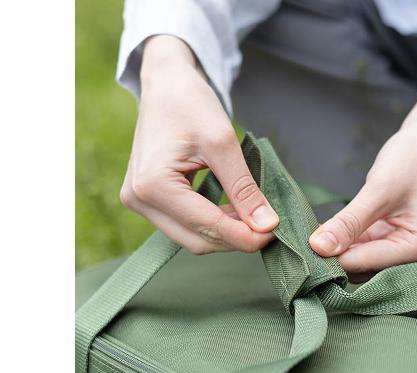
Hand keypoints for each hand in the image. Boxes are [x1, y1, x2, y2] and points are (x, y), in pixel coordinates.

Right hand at [120, 35, 278, 254]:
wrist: (166, 85)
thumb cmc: (190, 103)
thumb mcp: (223, 143)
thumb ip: (244, 189)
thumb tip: (267, 225)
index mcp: (153, 184)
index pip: (207, 226)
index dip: (244, 236)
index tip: (275, 233)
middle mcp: (139, 199)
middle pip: (198, 241)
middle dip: (236, 239)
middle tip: (268, 227)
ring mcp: (140, 203)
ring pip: (192, 239)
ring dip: (226, 235)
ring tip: (253, 218)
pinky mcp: (147, 202)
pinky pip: (185, 227)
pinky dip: (213, 226)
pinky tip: (234, 213)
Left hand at [309, 73, 416, 276]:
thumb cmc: (414, 159)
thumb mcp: (379, 190)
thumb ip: (348, 222)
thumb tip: (317, 247)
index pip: (365, 264)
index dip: (331, 259)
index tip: (303, 248)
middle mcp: (414, 258)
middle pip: (362, 270)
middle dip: (333, 257)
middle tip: (301, 240)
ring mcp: (401, 251)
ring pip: (357, 262)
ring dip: (336, 251)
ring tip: (310, 234)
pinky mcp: (389, 242)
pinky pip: (360, 250)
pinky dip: (342, 242)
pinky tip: (324, 231)